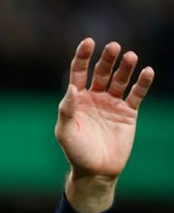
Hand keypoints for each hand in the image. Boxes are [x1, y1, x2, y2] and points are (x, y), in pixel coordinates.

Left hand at [56, 38, 153, 212]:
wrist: (96, 170)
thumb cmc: (76, 152)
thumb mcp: (65, 132)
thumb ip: (66, 110)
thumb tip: (71, 88)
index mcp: (76, 99)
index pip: (79, 72)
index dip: (83, 56)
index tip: (89, 42)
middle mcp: (95, 97)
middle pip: (101, 72)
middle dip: (107, 59)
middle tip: (114, 47)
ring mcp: (112, 103)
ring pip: (120, 80)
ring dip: (125, 67)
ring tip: (130, 56)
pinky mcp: (129, 112)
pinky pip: (136, 94)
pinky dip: (142, 83)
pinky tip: (147, 71)